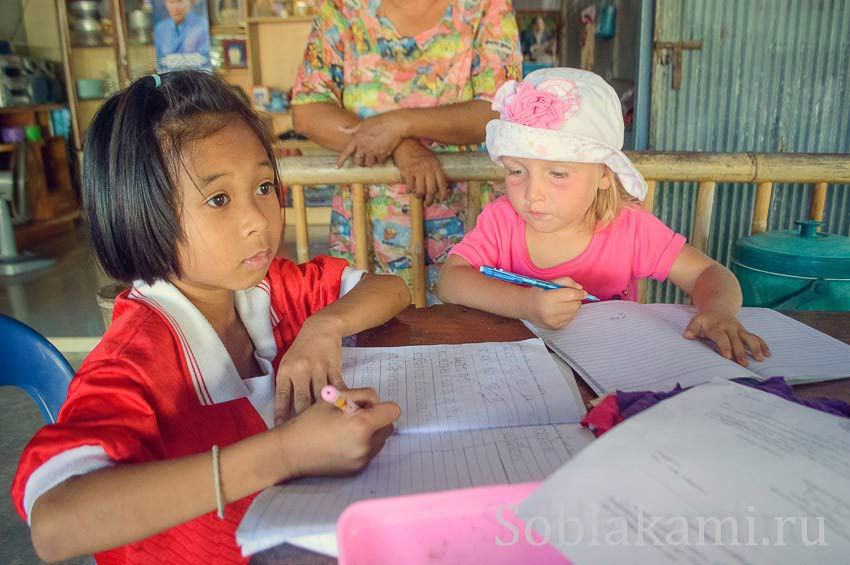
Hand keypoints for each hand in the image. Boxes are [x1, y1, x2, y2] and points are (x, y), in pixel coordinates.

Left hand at [274, 316, 345, 425]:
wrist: (320, 329)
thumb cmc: (302, 350)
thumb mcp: (288, 363)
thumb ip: (287, 384)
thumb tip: (286, 410)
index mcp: (286, 371)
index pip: (282, 397)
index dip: (281, 414)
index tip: (280, 428)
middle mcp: (301, 370)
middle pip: (302, 400)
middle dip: (303, 418)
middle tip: (305, 433)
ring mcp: (318, 369)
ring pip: (320, 396)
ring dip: (323, 412)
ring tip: (325, 426)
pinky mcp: (333, 368)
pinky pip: (337, 388)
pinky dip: (340, 400)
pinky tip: (342, 411)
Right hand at [277, 387, 400, 477]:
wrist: (289, 452)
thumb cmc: (309, 422)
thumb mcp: (334, 399)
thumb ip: (361, 395)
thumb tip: (375, 403)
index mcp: (362, 425)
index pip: (393, 411)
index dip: (383, 406)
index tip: (368, 406)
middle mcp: (366, 445)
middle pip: (388, 427)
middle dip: (377, 419)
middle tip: (355, 416)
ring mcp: (362, 460)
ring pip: (380, 440)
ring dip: (371, 433)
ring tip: (347, 430)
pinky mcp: (356, 470)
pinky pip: (369, 453)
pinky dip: (362, 445)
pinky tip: (342, 442)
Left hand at [337, 113, 406, 167]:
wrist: (395, 124)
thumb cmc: (379, 121)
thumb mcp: (363, 123)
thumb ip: (352, 128)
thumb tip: (340, 128)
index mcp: (357, 139)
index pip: (346, 152)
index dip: (341, 160)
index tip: (337, 167)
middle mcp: (364, 147)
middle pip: (358, 161)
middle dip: (360, 163)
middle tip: (363, 160)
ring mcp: (373, 151)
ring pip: (369, 164)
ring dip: (370, 163)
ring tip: (373, 158)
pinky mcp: (382, 154)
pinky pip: (379, 162)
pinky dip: (380, 160)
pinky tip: (382, 155)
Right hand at [393, 140, 448, 206]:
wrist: (405, 144)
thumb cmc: (419, 152)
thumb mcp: (431, 159)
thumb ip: (435, 171)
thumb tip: (439, 186)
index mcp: (435, 166)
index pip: (442, 183)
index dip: (444, 194)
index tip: (444, 199)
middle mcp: (428, 169)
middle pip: (431, 190)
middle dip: (430, 200)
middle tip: (428, 203)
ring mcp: (418, 170)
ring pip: (420, 190)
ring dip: (419, 196)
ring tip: (419, 196)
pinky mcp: (408, 171)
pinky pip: (410, 186)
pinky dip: (410, 190)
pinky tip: (410, 189)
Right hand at [522, 276, 587, 328]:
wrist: (525, 306)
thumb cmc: (538, 293)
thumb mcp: (549, 282)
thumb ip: (566, 281)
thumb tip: (580, 288)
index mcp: (548, 298)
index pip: (571, 295)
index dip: (579, 293)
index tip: (583, 292)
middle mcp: (550, 311)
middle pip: (575, 306)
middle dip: (576, 300)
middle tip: (571, 297)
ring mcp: (552, 321)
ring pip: (574, 313)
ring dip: (573, 307)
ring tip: (564, 303)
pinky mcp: (554, 327)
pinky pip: (569, 320)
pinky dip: (569, 314)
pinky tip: (561, 310)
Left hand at [684, 311, 770, 366]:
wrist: (718, 307)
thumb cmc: (705, 320)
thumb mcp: (696, 321)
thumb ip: (692, 328)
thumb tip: (687, 335)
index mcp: (716, 326)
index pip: (721, 337)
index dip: (725, 346)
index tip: (727, 357)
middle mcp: (729, 327)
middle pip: (736, 340)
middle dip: (740, 352)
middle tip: (744, 364)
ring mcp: (738, 329)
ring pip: (748, 337)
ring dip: (755, 348)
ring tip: (760, 358)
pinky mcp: (744, 331)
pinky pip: (755, 337)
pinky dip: (762, 344)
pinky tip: (768, 354)